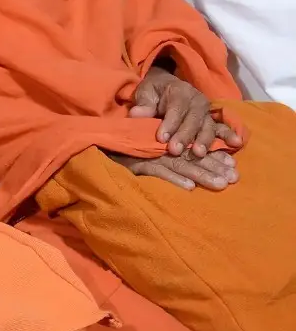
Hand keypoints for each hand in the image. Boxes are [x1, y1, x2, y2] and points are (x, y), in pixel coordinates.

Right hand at [109, 149, 238, 191]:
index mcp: (166, 142)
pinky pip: (156, 171)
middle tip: (233, 178)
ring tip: (220, 184)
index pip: (193, 150)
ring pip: (178, 165)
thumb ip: (172, 156)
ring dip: (200, 174)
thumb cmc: (126, 146)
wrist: (98, 142)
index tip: (232, 166)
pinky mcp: (134, 164)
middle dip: (213, 167)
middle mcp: (159, 148)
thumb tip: (198, 170)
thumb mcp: (151, 149)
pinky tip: (189, 188)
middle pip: (190, 158)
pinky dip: (172, 179)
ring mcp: (147, 156)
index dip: (213, 157)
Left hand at [128, 67, 240, 157]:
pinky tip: (236, 143)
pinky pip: (221, 128)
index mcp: (180, 91)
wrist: (168, 86)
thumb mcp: (145, 92)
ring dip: (204, 140)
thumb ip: (143, 104)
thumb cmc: (154, 92)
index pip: (176, 108)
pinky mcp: (212, 121)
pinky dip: (229, 135)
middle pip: (192, 120)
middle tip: (175, 151)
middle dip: (184, 136)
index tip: (161, 138)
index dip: (170, 123)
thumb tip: (136, 115)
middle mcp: (197, 101)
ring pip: (207, 126)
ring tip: (198, 154)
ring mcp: (206, 112)